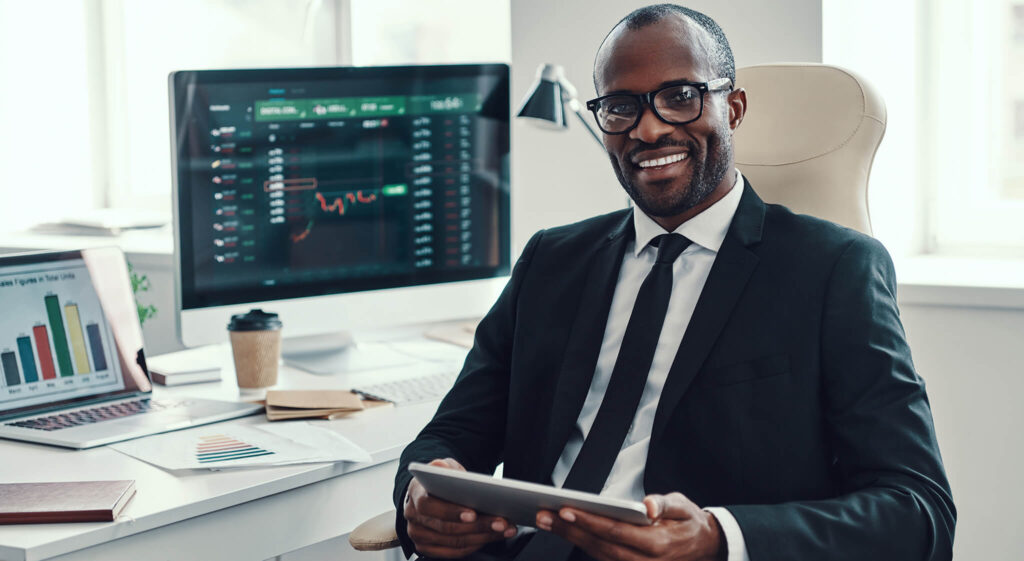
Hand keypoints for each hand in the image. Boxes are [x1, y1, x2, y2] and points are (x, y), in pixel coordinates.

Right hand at [404, 458, 516, 557]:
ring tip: (504, 529)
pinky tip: (491, 537)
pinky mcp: (426, 549)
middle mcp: (413, 516)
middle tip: (501, 522)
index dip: (451, 511)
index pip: (428, 505)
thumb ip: (444, 467)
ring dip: (483, 537)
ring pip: (453, 542)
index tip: (473, 514)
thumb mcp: (444, 466)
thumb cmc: (439, 480)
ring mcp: (418, 535)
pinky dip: (475, 545)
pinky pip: (454, 552)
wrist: (430, 492)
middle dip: (478, 526)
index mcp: (415, 493)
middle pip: (446, 527)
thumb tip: (442, 469)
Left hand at [535, 492, 724, 560]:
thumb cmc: (689, 523)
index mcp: (658, 544)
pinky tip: (565, 531)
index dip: (590, 522)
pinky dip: (583, 545)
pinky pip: (603, 559)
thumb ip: (665, 504)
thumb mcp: (684, 506)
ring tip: (547, 521)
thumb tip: (649, 505)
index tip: (567, 510)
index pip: (616, 532)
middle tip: (544, 515)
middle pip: (600, 546)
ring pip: (597, 555)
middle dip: (570, 531)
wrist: (704, 547)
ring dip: (571, 539)